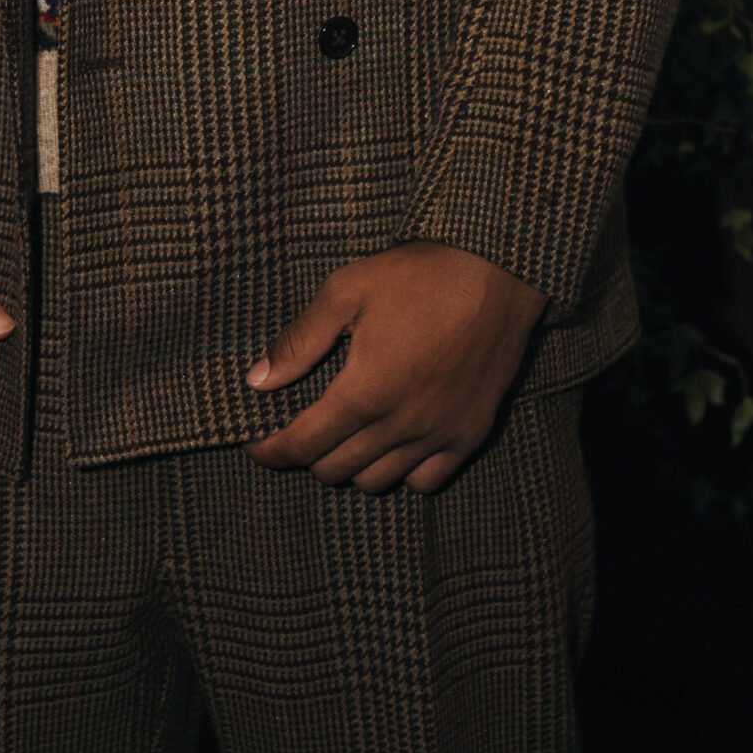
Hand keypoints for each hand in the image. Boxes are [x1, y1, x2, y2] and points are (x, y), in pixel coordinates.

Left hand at [243, 242, 546, 494]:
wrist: (496, 271)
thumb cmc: (418, 274)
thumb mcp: (346, 291)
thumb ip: (299, 341)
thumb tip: (257, 380)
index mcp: (365, 392)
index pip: (304, 445)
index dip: (272, 451)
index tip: (256, 446)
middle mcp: (401, 425)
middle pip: (336, 469)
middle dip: (308, 455)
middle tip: (300, 432)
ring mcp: (439, 434)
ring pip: (378, 481)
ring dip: (351, 465)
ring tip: (343, 436)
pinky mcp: (469, 434)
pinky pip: (426, 481)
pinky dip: (401, 471)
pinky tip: (392, 444)